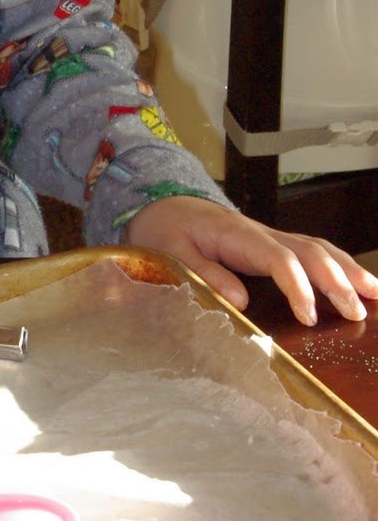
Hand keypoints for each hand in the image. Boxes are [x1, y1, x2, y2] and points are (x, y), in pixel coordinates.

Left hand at [125, 195, 377, 325]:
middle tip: (357, 312)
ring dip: (347, 270)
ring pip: (317, 248)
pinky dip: (338, 264)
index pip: (279, 259)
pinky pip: (311, 251)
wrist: (164, 205)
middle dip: (337, 280)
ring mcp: (270, 236)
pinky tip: (356, 282)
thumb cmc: (167, 230)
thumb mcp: (173, 252)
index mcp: (238, 236)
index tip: (310, 316)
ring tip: (375, 295)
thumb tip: (240, 301)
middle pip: (309, 252)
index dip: (298, 286)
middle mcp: (261, 233)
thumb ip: (205, 274)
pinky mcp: (273, 243)